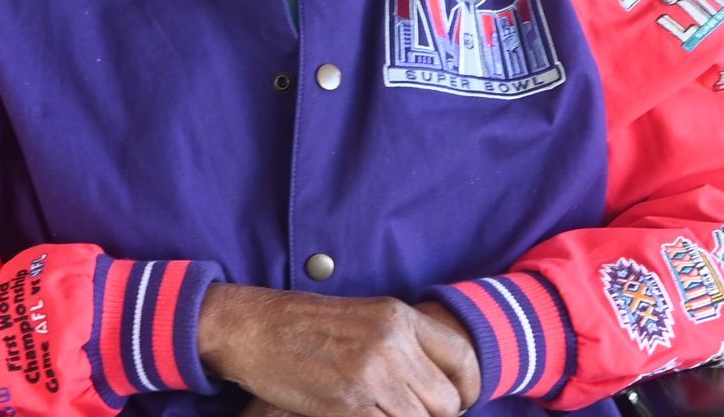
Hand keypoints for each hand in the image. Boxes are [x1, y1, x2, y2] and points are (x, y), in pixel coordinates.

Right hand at [200, 285, 480, 416]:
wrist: (255, 327)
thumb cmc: (306, 324)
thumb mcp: (364, 316)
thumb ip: (401, 341)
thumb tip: (434, 380)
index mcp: (399, 317)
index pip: (463, 357)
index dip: (468, 389)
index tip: (457, 403)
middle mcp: (393, 343)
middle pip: (447, 401)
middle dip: (436, 416)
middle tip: (413, 414)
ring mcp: (372, 375)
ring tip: (385, 413)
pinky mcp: (349, 404)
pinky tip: (365, 416)